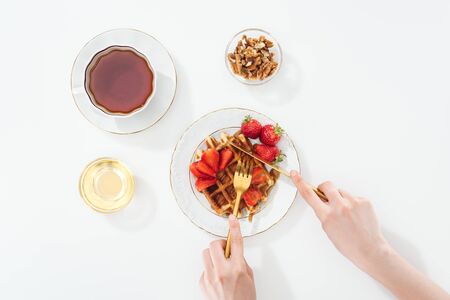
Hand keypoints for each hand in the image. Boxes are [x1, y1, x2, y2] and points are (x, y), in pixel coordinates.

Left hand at [199, 214, 255, 299]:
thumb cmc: (243, 299)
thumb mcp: (249, 278)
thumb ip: (241, 263)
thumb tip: (234, 253)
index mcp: (237, 269)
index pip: (236, 243)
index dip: (234, 228)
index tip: (232, 219)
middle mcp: (222, 272)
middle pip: (214, 245)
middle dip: (220, 245)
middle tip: (225, 250)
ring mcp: (210, 278)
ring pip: (206, 254)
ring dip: (213, 256)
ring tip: (220, 265)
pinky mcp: (202, 283)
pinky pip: (204, 268)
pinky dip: (211, 270)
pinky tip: (217, 279)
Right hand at [291, 171, 449, 299]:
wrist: (370, 249)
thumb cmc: (348, 243)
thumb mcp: (328, 229)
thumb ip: (323, 213)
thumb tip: (323, 200)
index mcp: (327, 216)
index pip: (309, 195)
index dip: (300, 183)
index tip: (295, 174)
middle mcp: (339, 207)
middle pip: (327, 186)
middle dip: (325, 188)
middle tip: (327, 195)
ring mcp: (353, 203)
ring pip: (342, 192)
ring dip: (342, 199)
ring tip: (348, 214)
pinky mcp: (364, 201)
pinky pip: (354, 197)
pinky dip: (353, 204)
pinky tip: (357, 215)